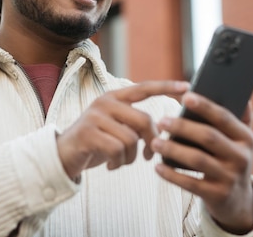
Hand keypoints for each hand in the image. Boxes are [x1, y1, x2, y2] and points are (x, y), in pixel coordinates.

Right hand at [56, 81, 190, 179]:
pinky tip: (112, 166)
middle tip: (148, 156)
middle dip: (151, 142)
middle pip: (144, 120)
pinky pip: (117, 150)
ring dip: (132, 157)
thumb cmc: (97, 142)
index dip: (166, 87)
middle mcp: (105, 102)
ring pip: (131, 139)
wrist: (64, 155)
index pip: (144, 87)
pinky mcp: (88, 133)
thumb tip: (163, 130)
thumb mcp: (117, 127)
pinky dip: (119, 163)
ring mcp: (95, 117)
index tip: (187, 86)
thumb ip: (135, 123)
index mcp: (115, 97)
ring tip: (123, 161)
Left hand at [151, 93, 252, 233]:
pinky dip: (172, 175)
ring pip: (197, 160)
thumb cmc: (230, 158)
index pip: (224, 118)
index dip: (205, 106)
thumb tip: (239, 93)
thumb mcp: (239, 140)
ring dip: (173, 149)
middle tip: (161, 121)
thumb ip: (239, 117)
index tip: (186, 96)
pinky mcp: (218, 196)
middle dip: (183, 127)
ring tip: (154, 142)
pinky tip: (157, 167)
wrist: (237, 200)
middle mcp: (242, 158)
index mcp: (246, 138)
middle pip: (208, 137)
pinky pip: (191, 184)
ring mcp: (230, 178)